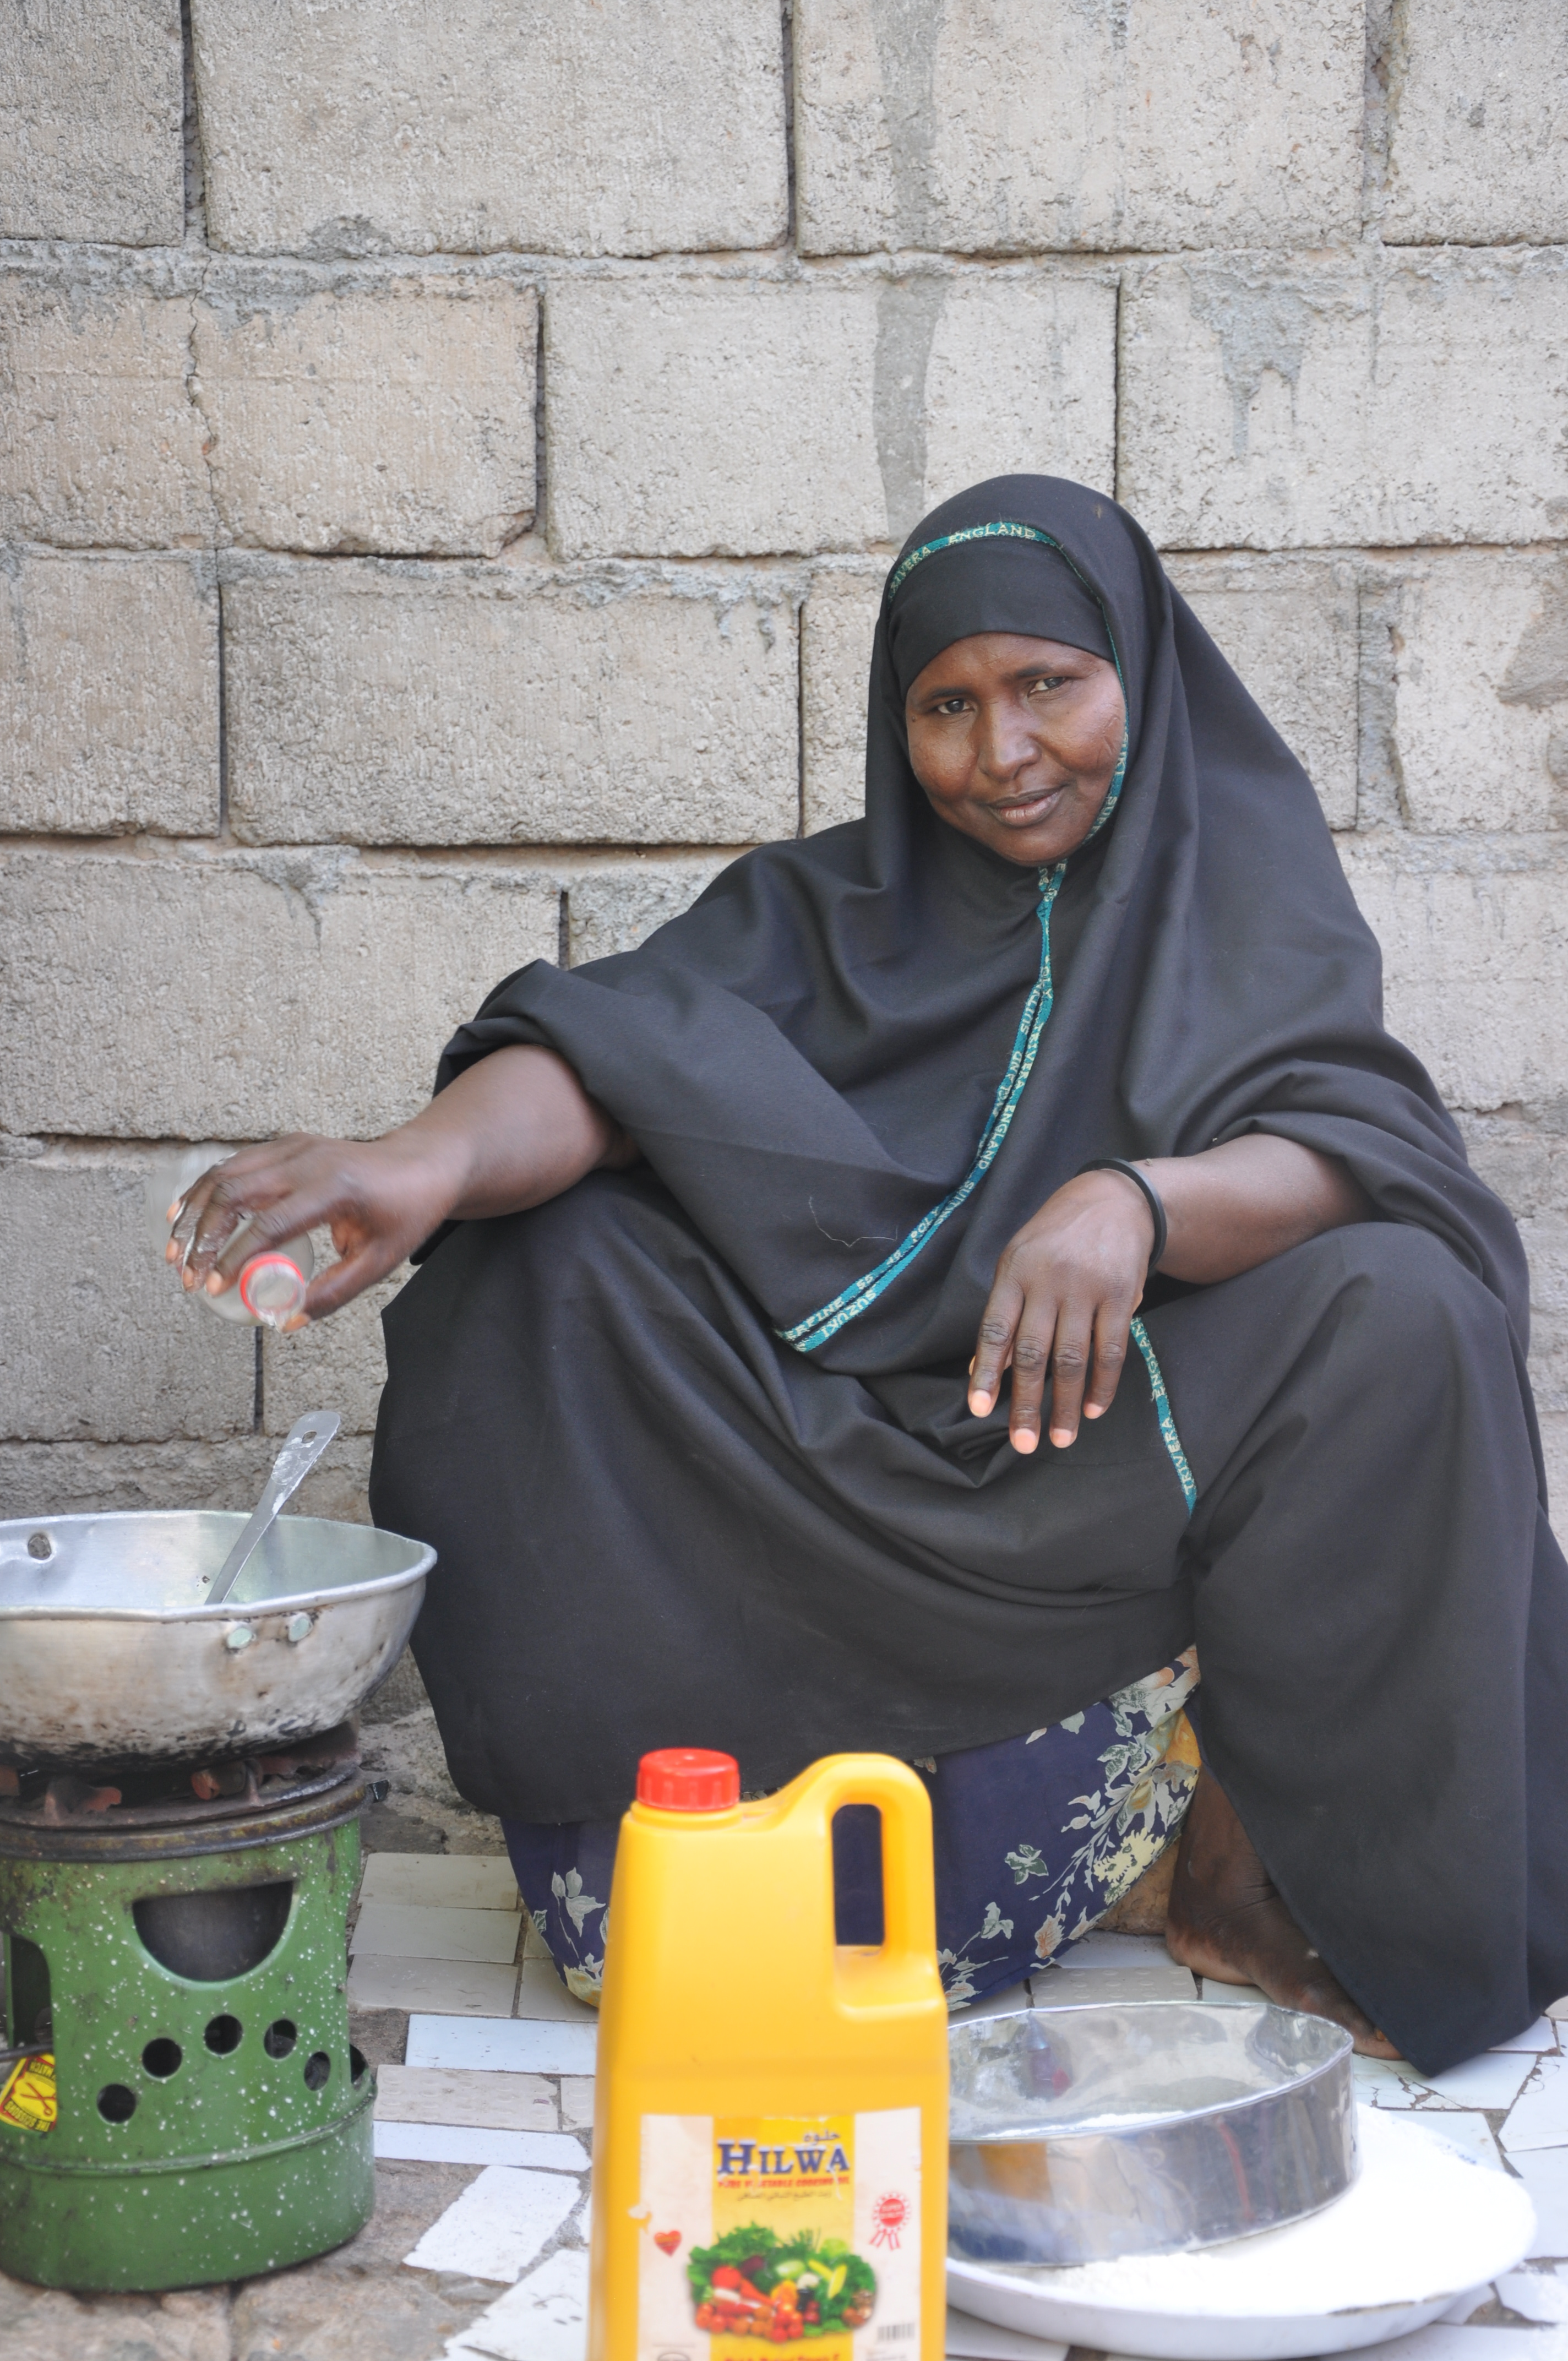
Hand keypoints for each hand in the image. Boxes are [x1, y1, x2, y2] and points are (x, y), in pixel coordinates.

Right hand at [164, 1044, 634, 1324]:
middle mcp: (307, 1159)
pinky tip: (185, 1215)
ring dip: (194, 1212)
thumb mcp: (380, 1261)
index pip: (268, 1224)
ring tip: (173, 1251)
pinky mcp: (286, 1143)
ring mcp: (294, 1145)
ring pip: (225, 1173)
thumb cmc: (405, 1213)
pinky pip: (235, 1165)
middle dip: (202, 1237)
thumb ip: (333, 1292)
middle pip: (233, 1192)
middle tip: (186, 1276)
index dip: (234, 1258)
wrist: (423, 1163)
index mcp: (333, 1188)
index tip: (211, 1286)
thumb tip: (283, 1319)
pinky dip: (206, 1190)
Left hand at [967, 1169, 1154, 1453]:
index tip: (980, 1410)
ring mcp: (1086, 1288)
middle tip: (1023, 1443)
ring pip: (1073, 1358)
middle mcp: (1048, 1281)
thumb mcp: (1018, 1261)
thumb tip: (982, 1368)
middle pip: (1034, 1353)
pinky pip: (1111, 1349)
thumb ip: (1003, 1313)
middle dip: (1027, 1403)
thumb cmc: (1055, 1239)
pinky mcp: (1120, 1294)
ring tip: (1060, 1438)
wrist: (1114, 1200)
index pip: (996, 1330)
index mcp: (1014, 1273)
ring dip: (1065, 1404)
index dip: (987, 1372)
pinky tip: (1092, 1409)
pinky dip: (1102, 1385)